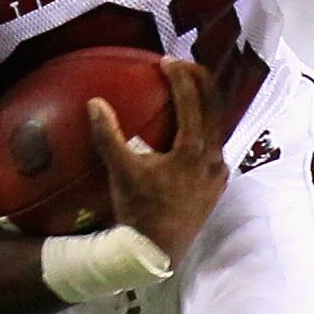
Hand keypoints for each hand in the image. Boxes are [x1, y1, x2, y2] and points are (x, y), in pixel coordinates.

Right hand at [87, 57, 227, 263]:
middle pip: (215, 107)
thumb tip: (95, 102)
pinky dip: (206, 129)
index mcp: (192, 152)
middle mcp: (212, 159)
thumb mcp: (121, 172)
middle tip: (184, 64)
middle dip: (201, 80)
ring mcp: (218, 173)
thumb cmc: (139, 212)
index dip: (180, 76)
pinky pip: (216, 146)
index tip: (166, 60)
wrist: (158, 253)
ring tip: (191, 89)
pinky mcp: (218, 184)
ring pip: (219, 126)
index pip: (192, 101)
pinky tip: (192, 128)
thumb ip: (108, 136)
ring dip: (206, 104)